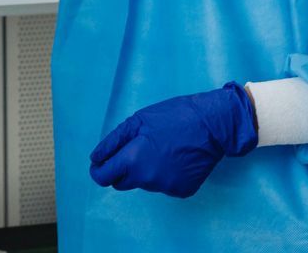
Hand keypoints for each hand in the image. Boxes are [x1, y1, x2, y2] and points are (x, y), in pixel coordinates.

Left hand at [87, 83, 258, 198]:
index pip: (103, 178)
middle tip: (134, 149)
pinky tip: (175, 157)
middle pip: (122, 183)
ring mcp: (166, 187)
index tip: (101, 163)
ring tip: (161, 148)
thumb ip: (112, 142)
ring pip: (144, 182)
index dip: (99, 170)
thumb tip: (95, 159)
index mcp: (133, 160)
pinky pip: (163, 185)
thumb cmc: (173, 116)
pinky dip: (164, 174)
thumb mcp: (137, 121)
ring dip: (145, 169)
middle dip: (121, 169)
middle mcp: (147, 179)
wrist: (212, 125)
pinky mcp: (182, 191)